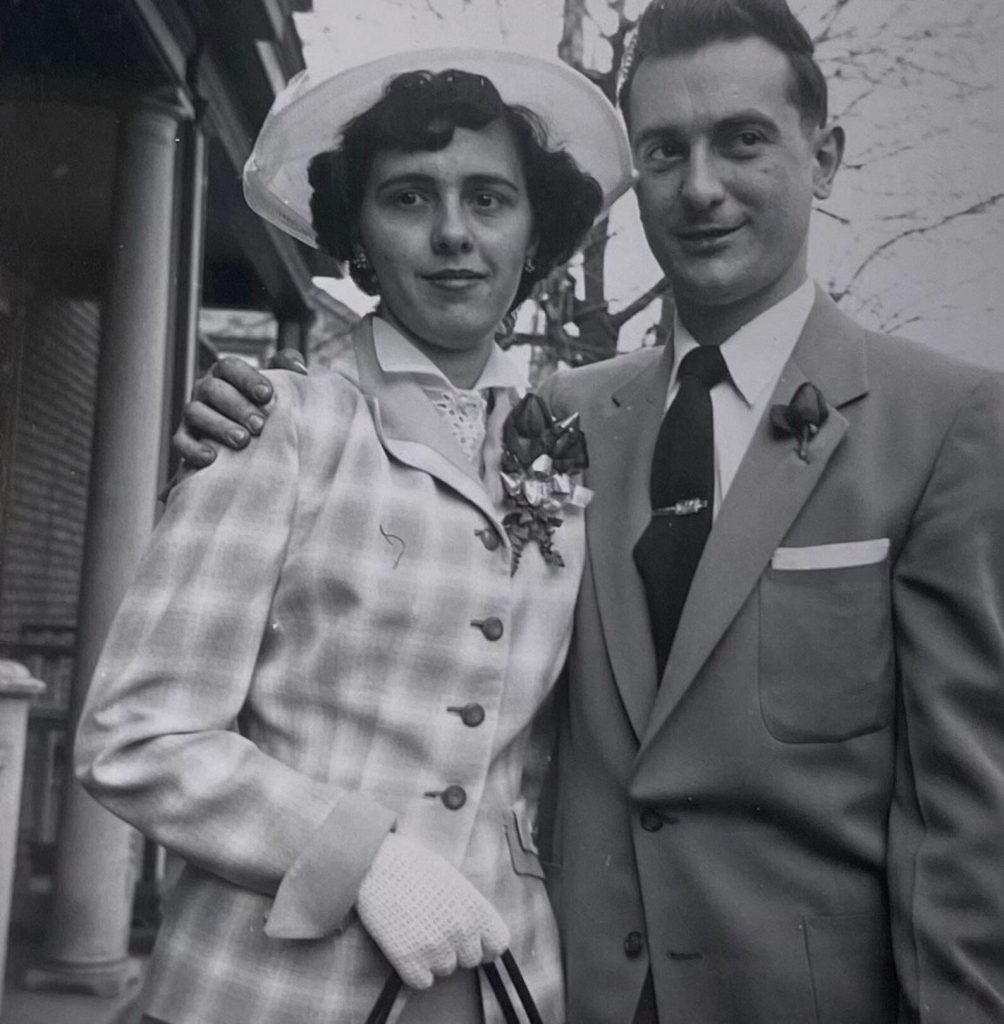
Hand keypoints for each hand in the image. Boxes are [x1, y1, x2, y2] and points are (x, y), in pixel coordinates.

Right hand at [172, 349, 306, 466]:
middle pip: (213, 389)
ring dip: (219, 426)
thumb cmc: (265, 410)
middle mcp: (206, 390)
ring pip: (195, 412)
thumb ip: (288, 370)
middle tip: (260, 425)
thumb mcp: (278, 390)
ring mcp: (193, 414)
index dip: (247, 378)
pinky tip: (212, 458)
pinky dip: (194, 449)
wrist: (247, 451)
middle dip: (237, 406)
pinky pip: (181, 441)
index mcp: (227, 375)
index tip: (268, 395)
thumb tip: (300, 369)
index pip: (230, 366)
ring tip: (243, 441)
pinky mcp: (185, 438)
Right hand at [356, 833, 509, 988]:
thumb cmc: (413, 866)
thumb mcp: (452, 880)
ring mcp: (437, 948)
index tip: (473, 941)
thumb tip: (474, 930)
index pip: (498, 944)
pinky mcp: (411, 962)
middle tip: (435, 928)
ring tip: (417, 930)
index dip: (485, 945)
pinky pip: (422, 981)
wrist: (378, 865)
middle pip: (470, 960)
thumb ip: (468, 907)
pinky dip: (414, 970)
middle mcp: (462, 932)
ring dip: (434, 957)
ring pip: (445, 969)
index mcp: (476, 909)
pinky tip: (406, 945)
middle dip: (456, 948)